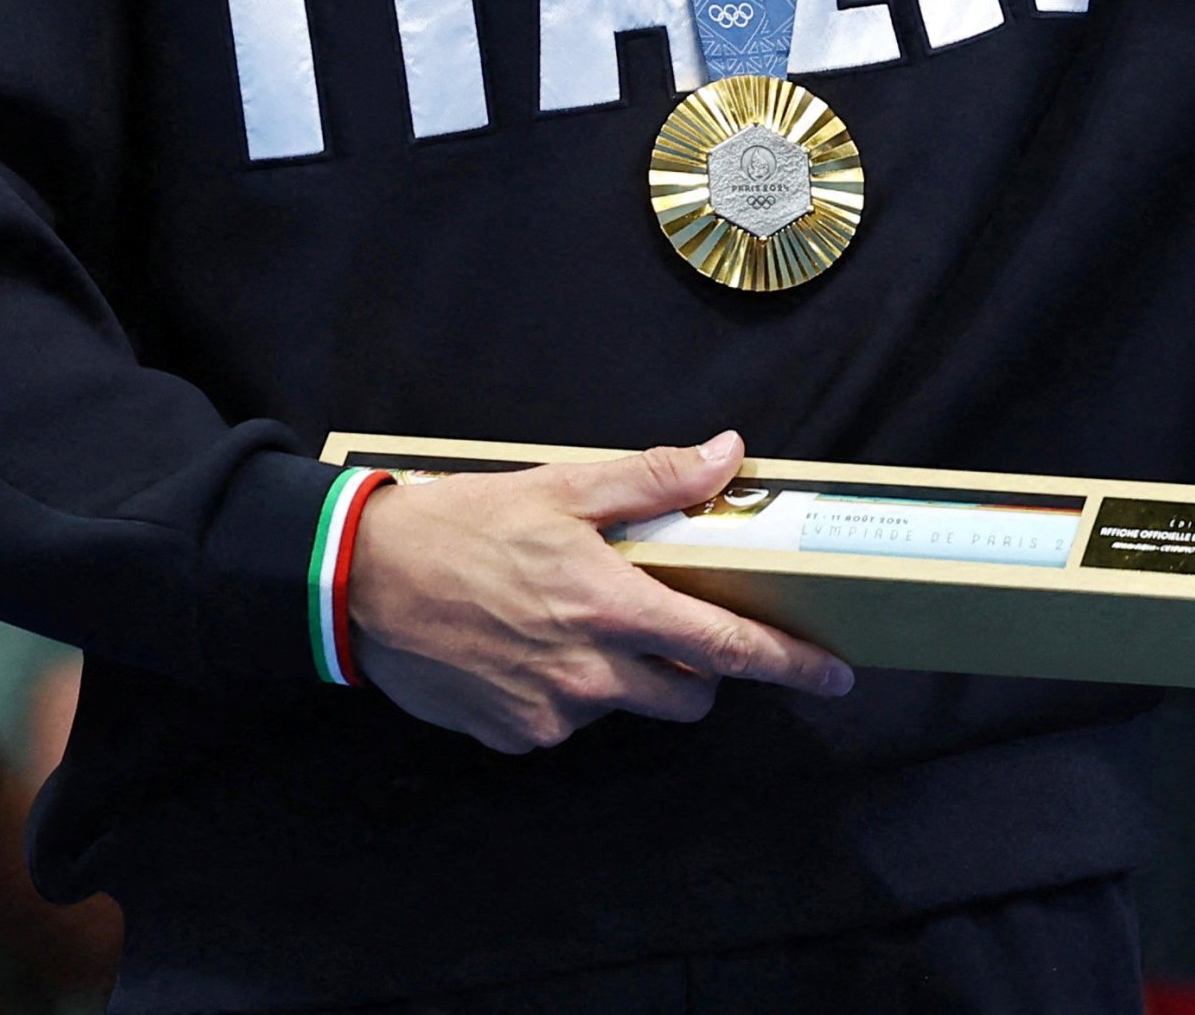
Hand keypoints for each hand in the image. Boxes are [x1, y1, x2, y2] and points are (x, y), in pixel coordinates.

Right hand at [344, 436, 854, 752]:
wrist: (359, 582)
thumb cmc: (461, 526)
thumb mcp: (563, 487)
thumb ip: (656, 480)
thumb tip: (728, 457)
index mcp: (614, 607)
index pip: (728, 647)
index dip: (790, 664)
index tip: (835, 676)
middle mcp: (591, 674)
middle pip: (689, 694)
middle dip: (697, 667)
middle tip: (666, 620)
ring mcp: (552, 715)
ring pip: (626, 707)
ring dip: (624, 674)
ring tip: (573, 620)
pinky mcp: (513, 737)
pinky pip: (566, 723)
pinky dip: (565, 691)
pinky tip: (527, 646)